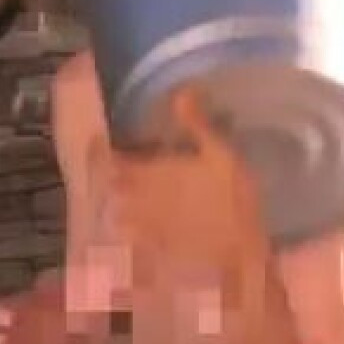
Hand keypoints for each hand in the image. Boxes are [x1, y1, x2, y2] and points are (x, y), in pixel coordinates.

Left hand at [110, 90, 269, 285]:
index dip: (102, 149)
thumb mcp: (222, 154)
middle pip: (110, 186)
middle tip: (124, 164)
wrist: (241, 253)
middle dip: (112, 175)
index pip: (110, 159)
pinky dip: (131, 226)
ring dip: (119, 201)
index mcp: (152, 173)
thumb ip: (197, 125)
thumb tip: (182, 91)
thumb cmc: (234, 199)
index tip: (105, 139)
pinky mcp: (154, 245)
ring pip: (117, 211)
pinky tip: (145, 220)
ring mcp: (145, 225)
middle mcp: (140, 199)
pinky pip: (132, 235)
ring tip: (132, 192)